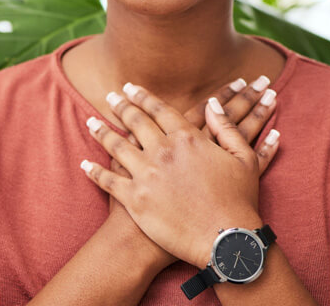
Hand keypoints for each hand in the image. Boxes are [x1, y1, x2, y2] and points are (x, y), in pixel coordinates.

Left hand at [82, 83, 279, 268]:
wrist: (225, 240)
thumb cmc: (238, 201)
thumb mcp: (243, 158)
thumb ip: (227, 128)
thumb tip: (214, 105)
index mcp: (187, 138)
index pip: (160, 110)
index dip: (144, 97)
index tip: (131, 88)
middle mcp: (162, 151)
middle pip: (136, 122)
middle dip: (122, 106)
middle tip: (112, 97)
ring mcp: (145, 174)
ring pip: (116, 146)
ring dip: (102, 132)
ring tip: (91, 122)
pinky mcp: (134, 199)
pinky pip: (108, 180)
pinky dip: (94, 172)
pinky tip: (85, 165)